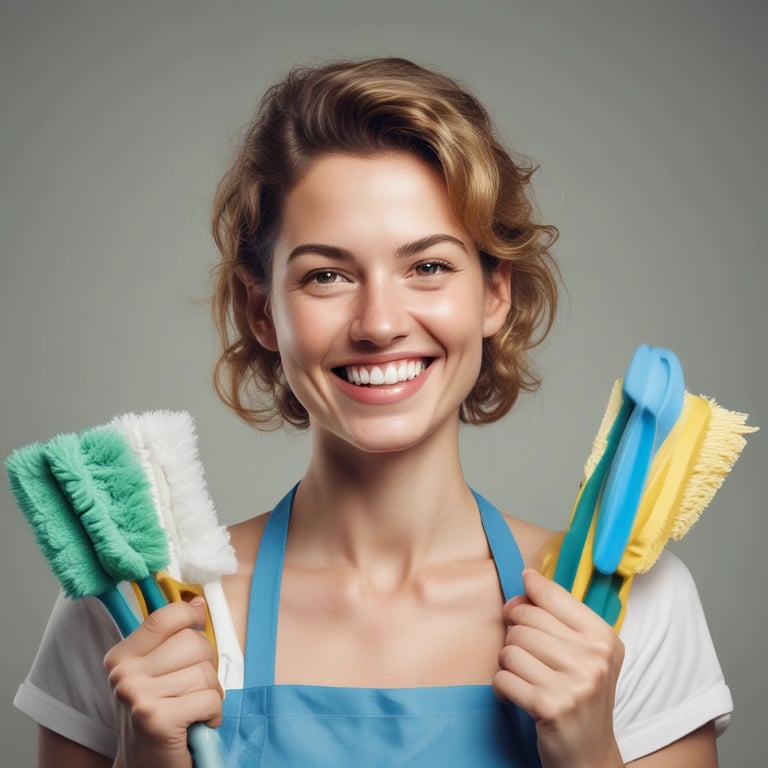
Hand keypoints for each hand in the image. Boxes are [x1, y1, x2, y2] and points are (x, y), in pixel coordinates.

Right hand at [103, 597, 222, 767]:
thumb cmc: (158, 717)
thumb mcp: (155, 674)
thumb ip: (172, 640)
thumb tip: (197, 603)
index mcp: (121, 657)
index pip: (164, 617)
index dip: (190, 615)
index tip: (198, 620)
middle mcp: (124, 674)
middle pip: (193, 642)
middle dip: (206, 664)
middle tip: (193, 688)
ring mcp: (138, 696)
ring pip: (205, 672)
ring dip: (210, 693)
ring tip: (193, 709)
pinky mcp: (158, 719)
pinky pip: (210, 698)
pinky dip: (214, 713)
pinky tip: (197, 724)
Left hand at [493, 569, 624, 767]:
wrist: (591, 755)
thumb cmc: (582, 696)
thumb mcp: (587, 653)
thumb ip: (561, 616)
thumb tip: (527, 579)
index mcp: (602, 636)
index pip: (551, 594)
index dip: (528, 593)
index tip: (522, 597)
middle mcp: (592, 657)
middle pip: (525, 620)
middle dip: (515, 633)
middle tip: (525, 652)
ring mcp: (572, 683)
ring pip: (511, 647)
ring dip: (508, 663)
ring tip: (524, 676)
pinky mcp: (549, 706)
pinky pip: (503, 677)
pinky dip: (502, 686)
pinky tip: (516, 694)